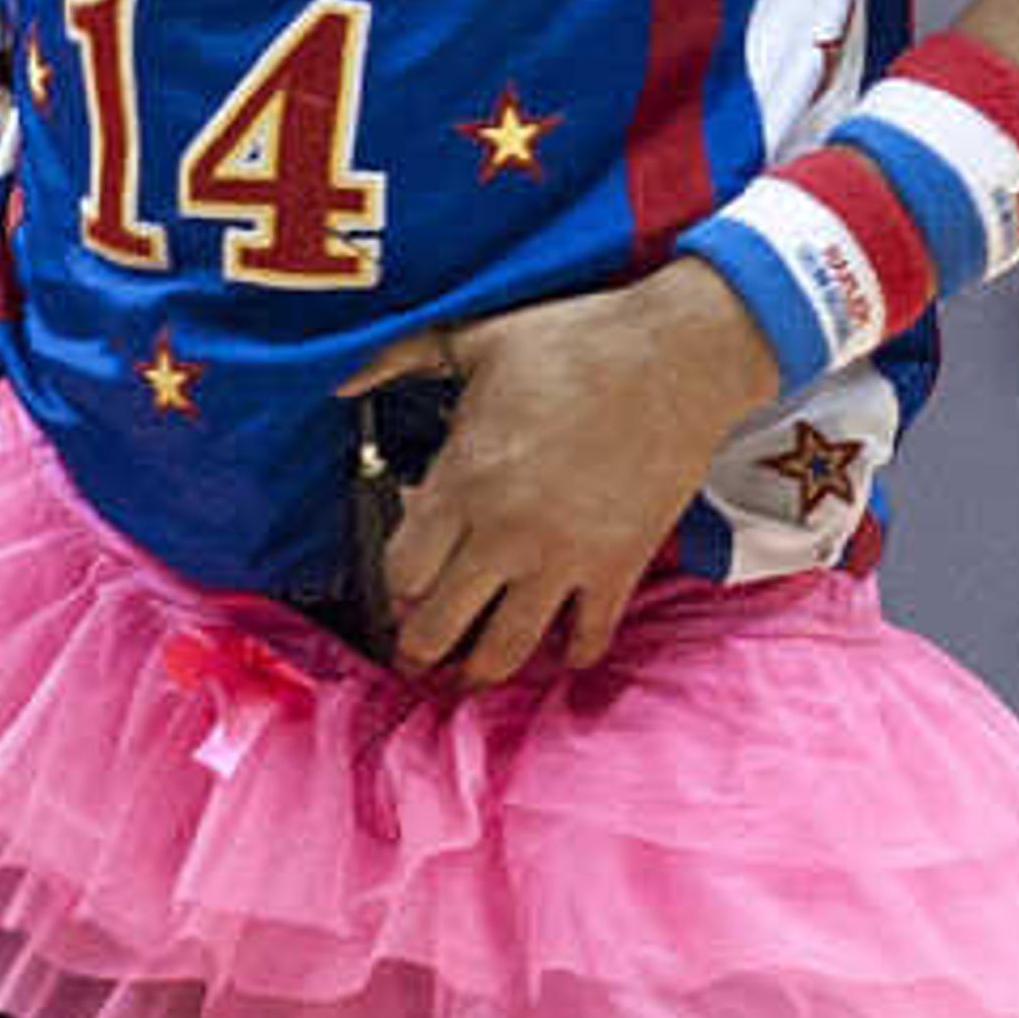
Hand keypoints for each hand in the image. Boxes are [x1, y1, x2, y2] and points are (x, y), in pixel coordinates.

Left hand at [351, 265, 777, 683]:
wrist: (679, 354)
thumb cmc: (577, 342)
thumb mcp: (474, 339)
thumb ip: (399, 358)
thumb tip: (339, 379)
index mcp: (462, 481)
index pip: (402, 573)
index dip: (394, 590)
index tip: (398, 593)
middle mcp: (505, 531)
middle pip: (439, 627)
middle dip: (420, 650)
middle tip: (417, 659)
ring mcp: (563, 556)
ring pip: (507, 648)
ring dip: (483, 672)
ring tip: (471, 678)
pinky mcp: (618, 565)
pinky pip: (589, 637)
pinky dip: (573, 654)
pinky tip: (561, 652)